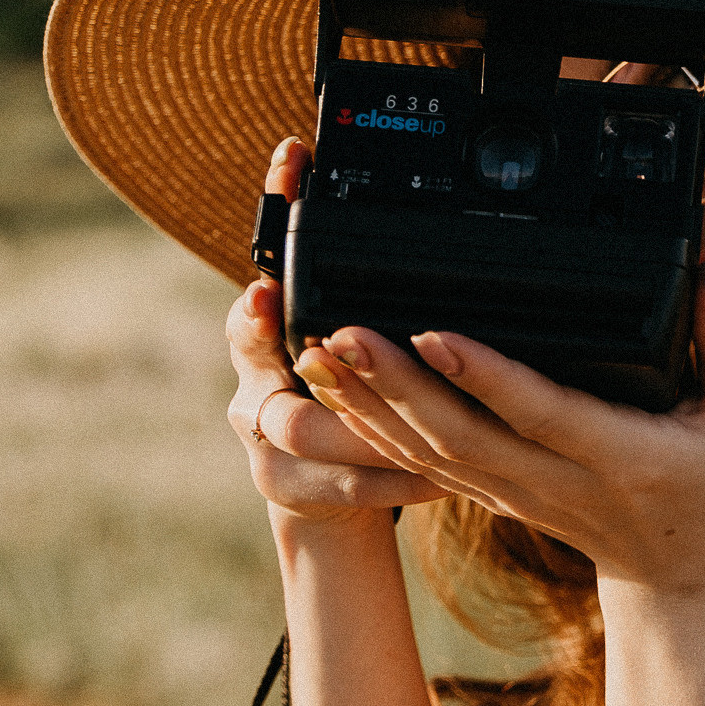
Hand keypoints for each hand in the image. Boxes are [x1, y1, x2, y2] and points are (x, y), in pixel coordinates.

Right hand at [224, 142, 445, 523]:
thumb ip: (386, 302)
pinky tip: (440, 473)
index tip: (283, 206)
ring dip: (363, 417)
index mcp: (277, 328)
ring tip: (419, 405)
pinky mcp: (286, 490)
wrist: (326, 499)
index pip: (267, 263)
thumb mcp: (368, 348)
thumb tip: (453, 227)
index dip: (275, 219)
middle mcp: (258, 377)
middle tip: (304, 316)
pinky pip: (341, 483)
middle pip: (252, 345)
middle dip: (273, 325)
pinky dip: (394, 477)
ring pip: (300, 425)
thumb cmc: (358, 404)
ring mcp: (263, 436)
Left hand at [293, 266, 704, 597]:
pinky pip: (421, 464)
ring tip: (319, 350)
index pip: (542, 412)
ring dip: (369, 405)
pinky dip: (373, 429)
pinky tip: (335, 391)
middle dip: (397, 387)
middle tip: (344, 333)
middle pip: (462, 436)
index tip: (434, 333)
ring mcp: (515, 494)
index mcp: (620, 457)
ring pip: (428, 454)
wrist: (680, 569)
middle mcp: (557, 481)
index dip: (485, 376)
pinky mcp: (491, 494)